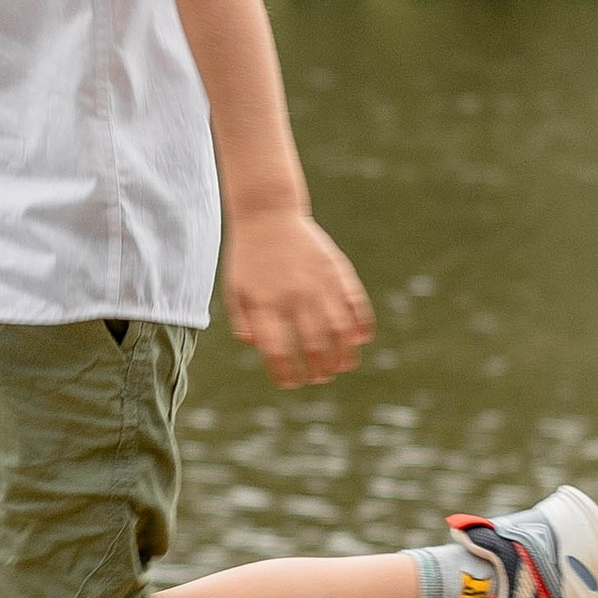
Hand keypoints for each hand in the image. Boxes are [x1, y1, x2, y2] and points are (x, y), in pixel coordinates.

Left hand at [225, 209, 374, 385]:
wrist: (267, 214)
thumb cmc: (248, 258)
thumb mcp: (234, 290)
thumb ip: (243, 322)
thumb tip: (258, 348)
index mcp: (265, 305)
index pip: (278, 351)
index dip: (286, 373)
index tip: (291, 383)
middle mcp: (294, 297)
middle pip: (313, 346)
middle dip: (318, 370)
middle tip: (319, 378)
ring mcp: (318, 284)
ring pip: (339, 330)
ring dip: (344, 354)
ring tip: (343, 367)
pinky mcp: (336, 271)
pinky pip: (356, 303)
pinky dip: (362, 324)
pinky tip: (360, 338)